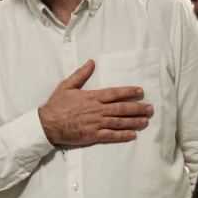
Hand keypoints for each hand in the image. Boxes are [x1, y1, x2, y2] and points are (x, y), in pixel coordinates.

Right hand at [38, 60, 152, 147]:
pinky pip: (111, 135)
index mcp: (92, 97)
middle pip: (121, 108)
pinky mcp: (93, 135)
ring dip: (134, 121)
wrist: (47, 124)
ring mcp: (96, 123)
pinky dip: (123, 135)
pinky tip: (133, 135)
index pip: (115, 93)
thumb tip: (91, 62)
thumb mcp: (66, 85)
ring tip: (145, 121)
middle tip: (150, 108)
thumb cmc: (56, 105)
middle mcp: (97, 110)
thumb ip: (81, 74)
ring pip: (119, 122)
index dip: (129, 92)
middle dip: (137, 108)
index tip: (140, 91)